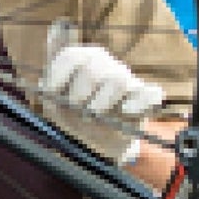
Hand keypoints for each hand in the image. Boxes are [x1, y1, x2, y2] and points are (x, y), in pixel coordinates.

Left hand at [38, 28, 163, 164]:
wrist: (93, 142)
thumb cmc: (72, 116)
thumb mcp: (53, 100)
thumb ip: (48, 81)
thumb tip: (47, 58)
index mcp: (82, 59)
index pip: (70, 56)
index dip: (58, 77)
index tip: (51, 95)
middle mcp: (105, 64)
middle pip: (93, 68)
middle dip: (79, 94)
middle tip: (75, 110)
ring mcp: (127, 79)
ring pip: (118, 80)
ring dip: (101, 104)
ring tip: (94, 116)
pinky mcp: (144, 99)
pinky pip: (151, 93)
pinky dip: (139, 103)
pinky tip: (125, 112)